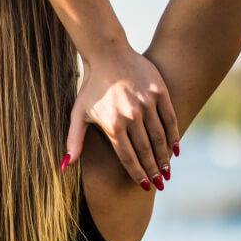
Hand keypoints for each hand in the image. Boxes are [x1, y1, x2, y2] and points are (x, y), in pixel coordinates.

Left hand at [65, 46, 180, 191]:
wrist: (107, 54)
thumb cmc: (90, 88)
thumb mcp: (78, 114)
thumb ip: (74, 141)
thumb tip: (64, 166)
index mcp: (112, 124)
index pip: (128, 157)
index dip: (137, 173)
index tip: (144, 186)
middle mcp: (131, 115)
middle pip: (145, 150)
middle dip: (153, 170)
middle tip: (159, 184)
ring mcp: (147, 103)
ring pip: (159, 137)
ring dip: (164, 157)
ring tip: (167, 171)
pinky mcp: (159, 92)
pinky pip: (170, 118)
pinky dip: (174, 135)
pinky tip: (176, 149)